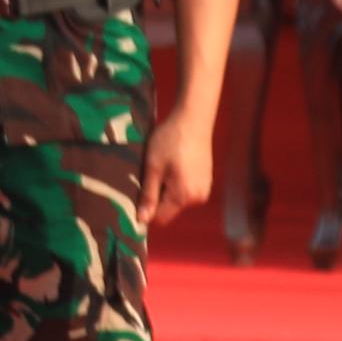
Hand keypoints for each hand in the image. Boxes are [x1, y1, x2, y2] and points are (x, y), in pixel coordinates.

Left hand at [145, 104, 221, 225]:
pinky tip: (172, 166)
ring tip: (160, 169)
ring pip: (177, 200)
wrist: (193, 119)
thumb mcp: (153, 167)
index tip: (135, 195)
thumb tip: (142, 221)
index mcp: (184, 196)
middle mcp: (198, 198)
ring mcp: (204, 189)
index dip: (145, 211)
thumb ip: (148, 195)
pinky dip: (176, 184)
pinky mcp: (206, 180)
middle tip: (147, 176)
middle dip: (156, 198)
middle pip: (169, 209)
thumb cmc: (170, 141)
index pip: (160, 218)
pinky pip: (186, 191)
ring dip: (165, 190)